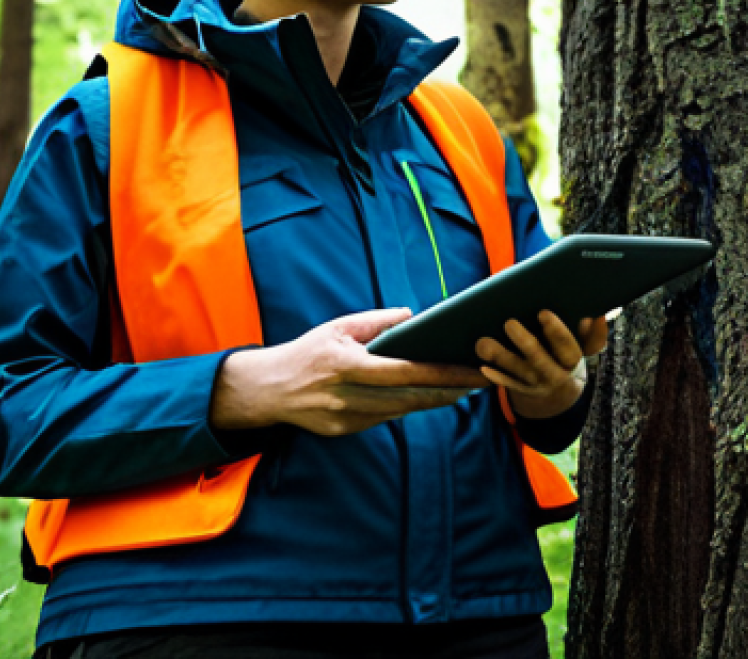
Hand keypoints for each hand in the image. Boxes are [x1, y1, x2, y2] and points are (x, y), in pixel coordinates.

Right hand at [211, 307, 489, 435]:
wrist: (267, 389)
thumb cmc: (306, 352)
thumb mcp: (338, 327)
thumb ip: (376, 321)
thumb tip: (413, 316)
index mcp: (346, 365)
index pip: (405, 372)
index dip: (442, 374)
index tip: (470, 372)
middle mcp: (347, 395)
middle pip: (410, 399)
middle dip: (448, 391)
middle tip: (479, 381)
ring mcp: (345, 418)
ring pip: (400, 412)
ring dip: (432, 401)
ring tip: (462, 388)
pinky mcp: (343, 431)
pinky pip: (383, 418)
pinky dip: (404, 407)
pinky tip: (425, 397)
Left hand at [475, 308, 613, 419]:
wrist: (559, 397)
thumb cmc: (568, 359)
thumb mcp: (584, 350)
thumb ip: (592, 335)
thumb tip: (597, 316)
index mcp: (572, 362)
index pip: (568, 348)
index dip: (557, 332)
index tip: (543, 313)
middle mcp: (555, 375)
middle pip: (539, 360)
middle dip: (525, 343)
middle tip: (509, 323)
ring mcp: (537, 385)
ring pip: (518, 372)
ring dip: (501, 357)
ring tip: (483, 342)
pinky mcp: (522, 391)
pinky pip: (508, 384)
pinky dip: (496, 377)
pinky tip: (484, 367)